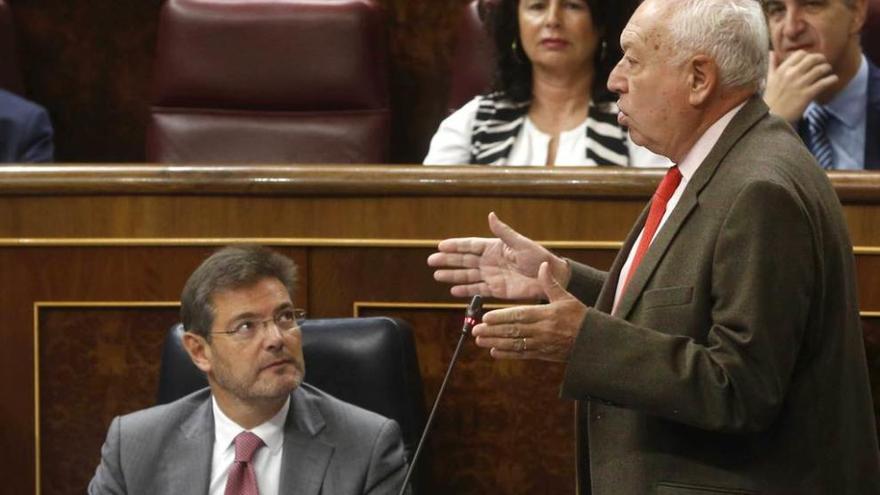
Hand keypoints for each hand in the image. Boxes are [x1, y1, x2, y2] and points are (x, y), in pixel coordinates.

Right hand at [427, 212, 569, 299]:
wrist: (549, 278)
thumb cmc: (538, 257)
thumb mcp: (520, 243)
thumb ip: (503, 232)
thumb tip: (490, 215)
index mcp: (494, 247)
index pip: (470, 246)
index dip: (456, 246)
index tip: (440, 246)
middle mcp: (490, 261)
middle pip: (464, 260)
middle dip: (448, 260)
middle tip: (431, 261)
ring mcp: (491, 275)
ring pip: (467, 275)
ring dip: (452, 275)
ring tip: (437, 275)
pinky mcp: (496, 290)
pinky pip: (477, 290)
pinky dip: (465, 290)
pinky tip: (453, 290)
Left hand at [471, 262, 587, 361]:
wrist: (593, 341)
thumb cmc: (580, 316)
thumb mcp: (566, 297)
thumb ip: (550, 282)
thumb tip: (543, 265)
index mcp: (546, 314)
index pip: (520, 315)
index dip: (502, 317)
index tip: (487, 316)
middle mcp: (542, 330)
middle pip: (513, 331)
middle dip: (493, 331)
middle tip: (476, 329)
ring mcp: (541, 344)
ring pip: (515, 344)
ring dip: (496, 342)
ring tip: (480, 340)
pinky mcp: (543, 355)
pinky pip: (522, 355)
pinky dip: (508, 354)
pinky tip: (494, 352)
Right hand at [764, 50, 838, 123]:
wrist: (771, 118)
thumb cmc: (771, 99)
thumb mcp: (769, 80)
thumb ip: (772, 65)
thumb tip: (771, 52)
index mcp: (782, 70)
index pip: (800, 54)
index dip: (808, 55)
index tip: (811, 60)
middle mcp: (792, 74)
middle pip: (813, 59)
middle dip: (821, 60)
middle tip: (824, 63)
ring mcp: (800, 84)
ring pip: (820, 69)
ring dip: (827, 68)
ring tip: (828, 71)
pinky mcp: (808, 94)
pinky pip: (824, 82)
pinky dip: (832, 79)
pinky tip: (833, 80)